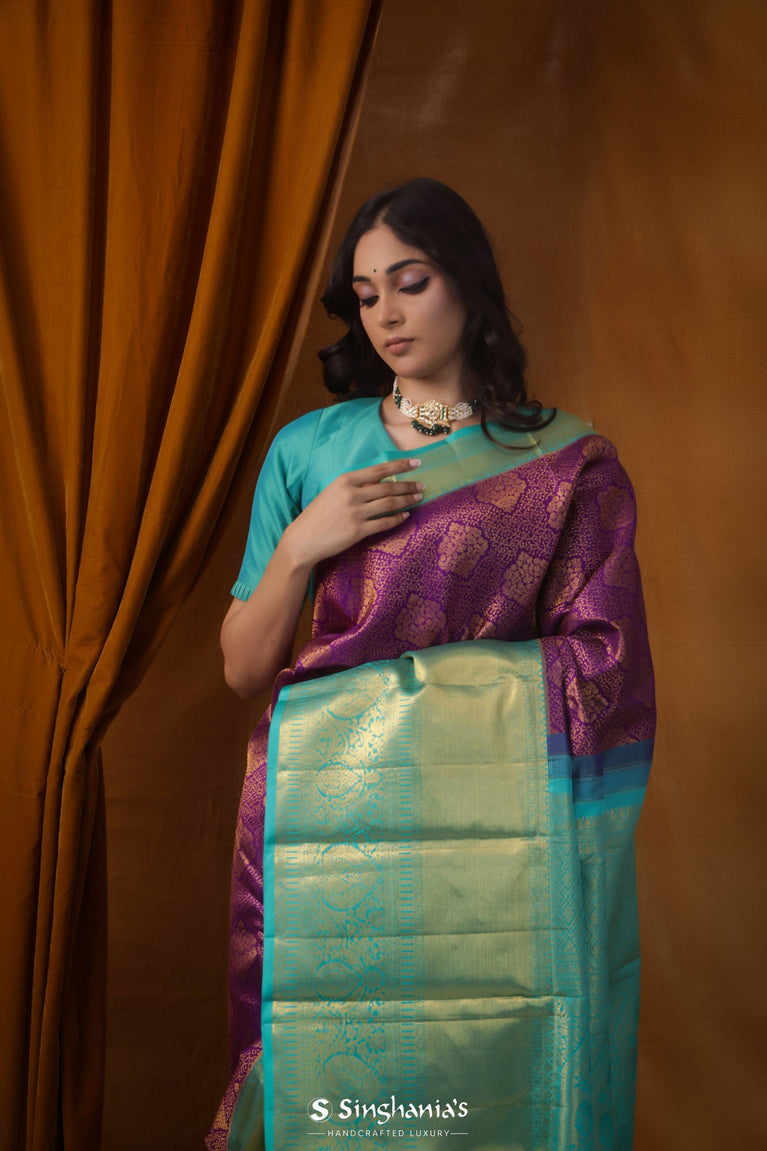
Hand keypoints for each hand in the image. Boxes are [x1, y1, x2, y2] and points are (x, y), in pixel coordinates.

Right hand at [281, 458, 423, 569]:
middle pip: (388, 487)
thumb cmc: (317, 515)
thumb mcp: (333, 492)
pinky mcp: (358, 531)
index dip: (400, 465)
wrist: (303, 539)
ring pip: (390, 504)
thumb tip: (379, 482)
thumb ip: (354, 486)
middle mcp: (352, 494)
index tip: (416, 463)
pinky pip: (385, 523)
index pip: (379, 470)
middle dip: (408, 485)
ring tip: (417, 499)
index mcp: (345, 480)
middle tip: (421, 486)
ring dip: (407, 501)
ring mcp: (356, 513)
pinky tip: (406, 516)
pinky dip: (398, 519)